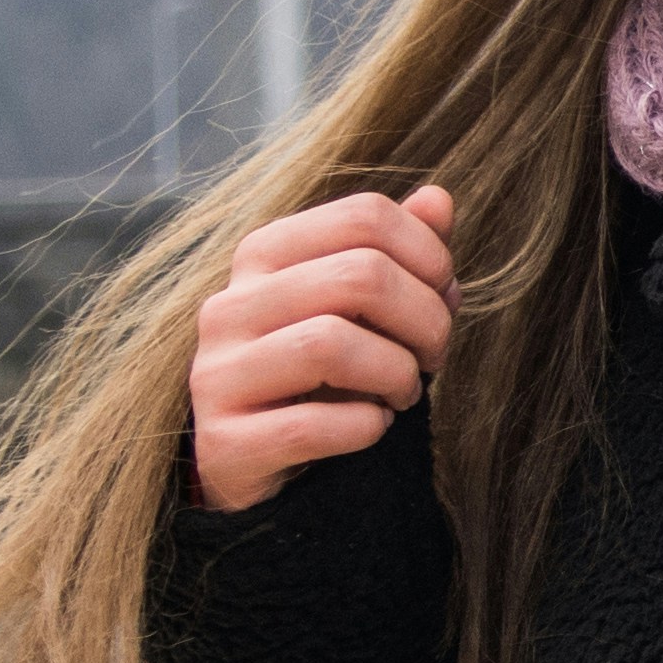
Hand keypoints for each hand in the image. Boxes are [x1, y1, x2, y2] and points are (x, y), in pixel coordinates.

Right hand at [188, 185, 457, 511]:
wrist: (257, 463)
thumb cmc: (321, 374)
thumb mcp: (363, 308)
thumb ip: (397, 254)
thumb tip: (438, 199)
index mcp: (263, 254)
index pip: (365, 216)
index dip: (429, 256)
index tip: (445, 297)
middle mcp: (230, 305)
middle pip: (360, 276)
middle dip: (425, 320)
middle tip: (433, 355)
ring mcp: (217, 373)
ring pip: (330, 345)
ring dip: (396, 373)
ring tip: (404, 392)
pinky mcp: (223, 443)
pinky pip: (309, 426)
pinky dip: (363, 427)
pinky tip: (373, 426)